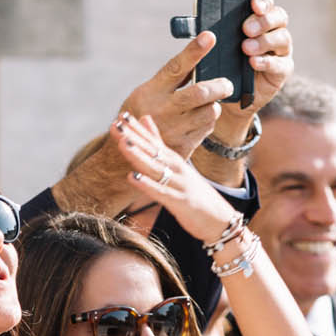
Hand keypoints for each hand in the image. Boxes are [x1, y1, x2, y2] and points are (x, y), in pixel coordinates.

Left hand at [113, 113, 243, 242]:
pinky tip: (132, 176)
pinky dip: (146, 184)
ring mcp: (179, 184)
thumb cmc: (194, 193)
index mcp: (174, 160)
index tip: (121, 116)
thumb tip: (145, 118)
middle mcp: (177, 168)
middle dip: (133, 137)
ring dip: (138, 156)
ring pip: (156, 168)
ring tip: (122, 143)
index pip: (153, 141)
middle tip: (116, 124)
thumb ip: (159, 143)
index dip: (136, 129)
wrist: (219, 218)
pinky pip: (161, 192)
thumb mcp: (177, 165)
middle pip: (152, 151)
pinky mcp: (180, 202)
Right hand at [119, 33, 233, 159]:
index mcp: (151, 93)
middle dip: (220, 86)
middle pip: (201, 93)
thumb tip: (196, 58)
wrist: (128, 154)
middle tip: (226, 84)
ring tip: (207, 105)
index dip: (194, 51)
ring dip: (213, 105)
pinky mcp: (183, 147)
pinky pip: (207, 128)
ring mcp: (174, 131)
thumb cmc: (140, 115)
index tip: (209, 37)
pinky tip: (198, 120)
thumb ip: (170, 80)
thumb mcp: (146, 93)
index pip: (176, 68)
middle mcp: (162, 111)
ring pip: (210, 111)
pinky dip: (207, 121)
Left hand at [209, 0, 293, 134]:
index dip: (261, 1)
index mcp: (258, 19)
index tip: (253, 4)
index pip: (264, 4)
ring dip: (264, 41)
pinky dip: (266, 62)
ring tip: (246, 48)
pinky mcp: (283, 70)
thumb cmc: (224, 64)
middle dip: (263, 20)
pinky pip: (280, 63)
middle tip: (246, 29)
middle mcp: (273, 31)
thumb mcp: (217, 46)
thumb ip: (216, 31)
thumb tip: (202, 21)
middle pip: (279, 17)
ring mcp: (281, 50)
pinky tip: (253, 63)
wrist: (229, 95)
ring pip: (282, 38)